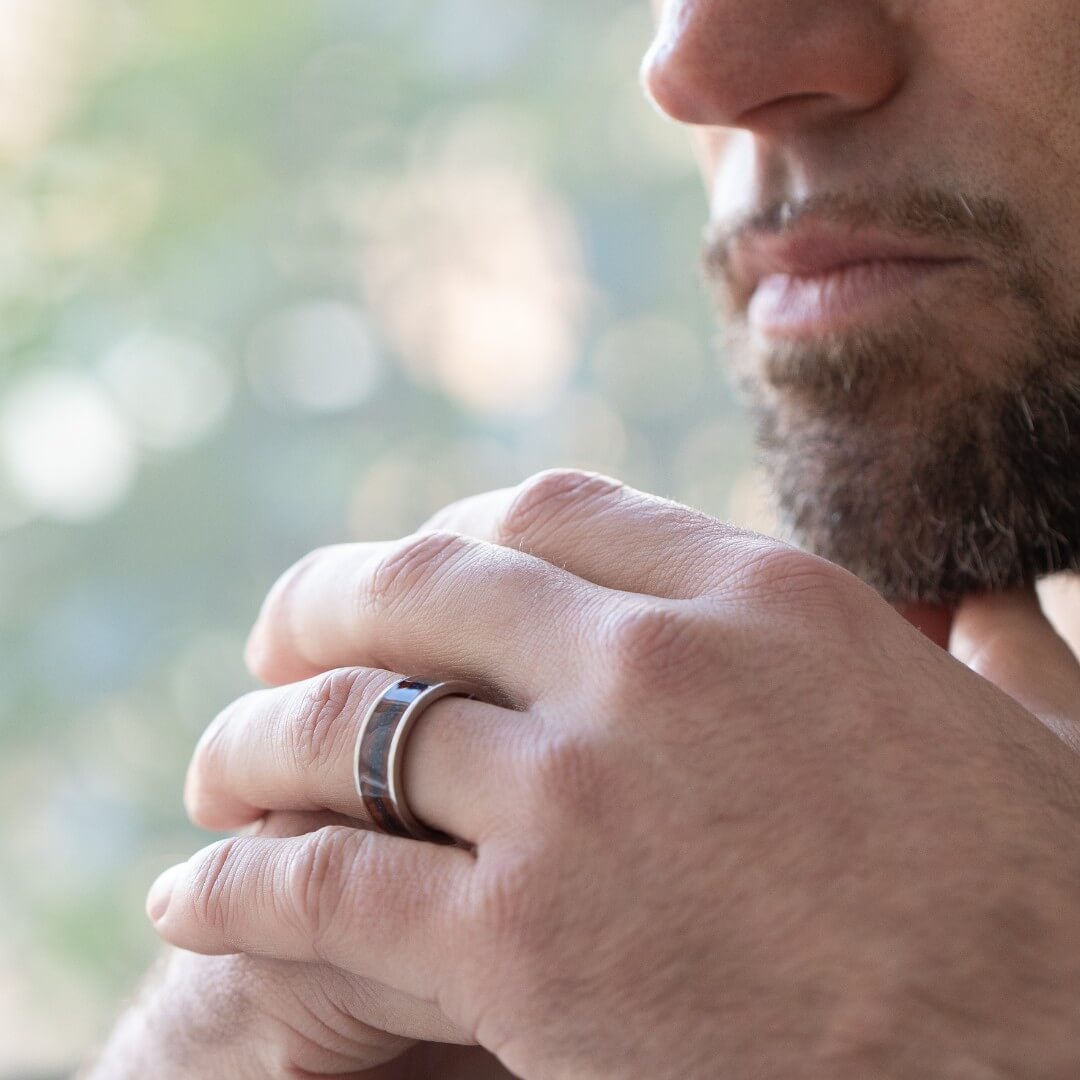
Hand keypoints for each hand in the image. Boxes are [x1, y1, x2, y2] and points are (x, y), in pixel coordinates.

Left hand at [152, 472, 1079, 1077]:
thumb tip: (991, 606)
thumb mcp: (1014, 731)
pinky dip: (239, 881)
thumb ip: (982, 645)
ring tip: (213, 773)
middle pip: (423, 586)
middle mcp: (658, 666)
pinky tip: (192, 889)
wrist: (1058, 1059)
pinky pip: (328, 885)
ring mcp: (584, 798)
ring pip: (350, 726)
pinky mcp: (530, 948)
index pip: (549, 514)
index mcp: (762, 597)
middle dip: (321, 607)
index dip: (452, 539)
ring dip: (254, 743)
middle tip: (274, 649)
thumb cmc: (1041, 903)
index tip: (408, 588)